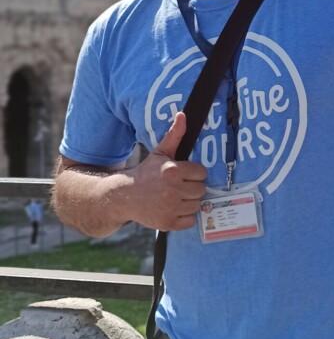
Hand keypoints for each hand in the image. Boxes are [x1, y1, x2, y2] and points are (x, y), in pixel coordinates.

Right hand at [128, 112, 206, 230]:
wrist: (126, 195)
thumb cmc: (147, 172)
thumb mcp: (160, 152)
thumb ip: (175, 134)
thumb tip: (183, 115)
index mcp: (173, 171)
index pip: (201, 173)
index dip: (194, 173)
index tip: (184, 174)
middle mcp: (173, 190)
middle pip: (201, 190)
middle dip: (192, 187)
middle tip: (180, 186)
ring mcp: (170, 208)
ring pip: (196, 205)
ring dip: (189, 202)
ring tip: (177, 197)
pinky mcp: (168, 223)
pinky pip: (190, 221)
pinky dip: (185, 217)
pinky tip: (174, 209)